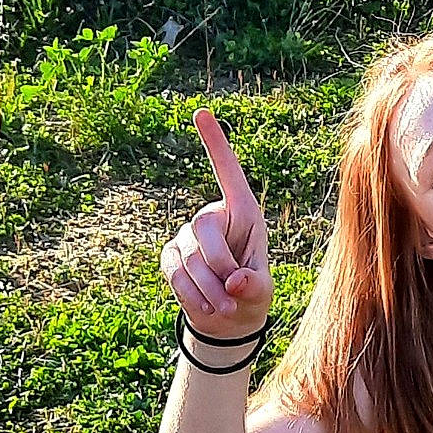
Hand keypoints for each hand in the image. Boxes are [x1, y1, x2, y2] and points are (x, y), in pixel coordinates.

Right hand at [162, 109, 273, 336]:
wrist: (227, 319)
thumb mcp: (262, 292)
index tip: (200, 112)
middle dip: (218, 264)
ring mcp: (188, 235)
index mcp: (244, 213)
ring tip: (225, 308)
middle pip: (204, 228)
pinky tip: (205, 306)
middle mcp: (214, 217)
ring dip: (207, 287)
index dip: (215, 144)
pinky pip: (173, 271)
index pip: (228, 173)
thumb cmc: (252, 295)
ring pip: (188, 255)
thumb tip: (236, 282)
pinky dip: (190, 294)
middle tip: (232, 294)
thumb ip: (254, 285)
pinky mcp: (171, 255)